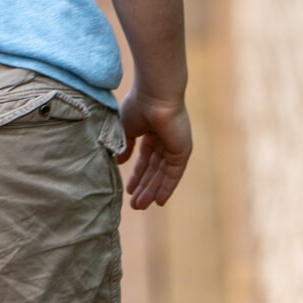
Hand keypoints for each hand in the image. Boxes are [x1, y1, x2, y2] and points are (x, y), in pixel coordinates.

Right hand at [118, 89, 191, 209]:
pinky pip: (174, 174)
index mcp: (152, 131)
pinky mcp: (182, 151)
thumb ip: (125, 146)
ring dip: (152, 191)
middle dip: (144, 186)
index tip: (129, 190)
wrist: (154, 95)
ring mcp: (175, 146)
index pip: (146, 158)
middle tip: (134, 205)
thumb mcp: (126, 129)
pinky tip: (159, 201)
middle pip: (154, 169)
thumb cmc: (138, 105)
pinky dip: (167, 188)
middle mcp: (165, 140)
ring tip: (140, 206)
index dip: (137, 175)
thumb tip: (120, 161)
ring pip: (162, 174)